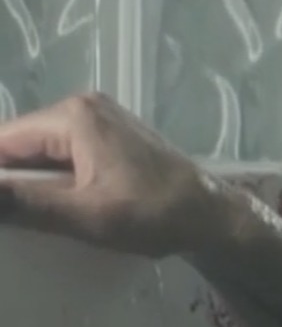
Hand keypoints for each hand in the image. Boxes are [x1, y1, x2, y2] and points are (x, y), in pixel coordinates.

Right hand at [0, 93, 222, 258]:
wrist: (214, 217)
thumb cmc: (155, 214)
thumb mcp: (84, 215)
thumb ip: (23, 204)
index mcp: (74, 116)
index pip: (2, 140)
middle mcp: (84, 107)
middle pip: (19, 144)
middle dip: (7, 180)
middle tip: (9, 218)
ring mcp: (101, 121)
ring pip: (40, 152)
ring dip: (27, 183)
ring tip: (21, 217)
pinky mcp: (112, 140)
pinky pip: (64, 156)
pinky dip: (51, 181)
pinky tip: (47, 209)